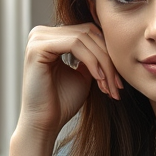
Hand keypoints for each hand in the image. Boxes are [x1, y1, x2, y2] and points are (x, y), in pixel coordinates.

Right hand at [18, 23, 123, 138]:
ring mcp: (37, 38)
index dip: (107, 52)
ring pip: (83, 38)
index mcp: (51, 37)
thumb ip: (93, 57)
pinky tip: (98, 78)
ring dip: (102, 62)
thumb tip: (111, 44)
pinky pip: (74, 44)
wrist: (45, 123)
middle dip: (107, 58)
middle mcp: (41, 33)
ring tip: (109, 85)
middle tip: (117, 84)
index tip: (119, 79)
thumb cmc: (62, 102)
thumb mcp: (83, 74)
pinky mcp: (37, 47)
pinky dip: (91, 61)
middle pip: (87, 32)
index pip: (87, 32)